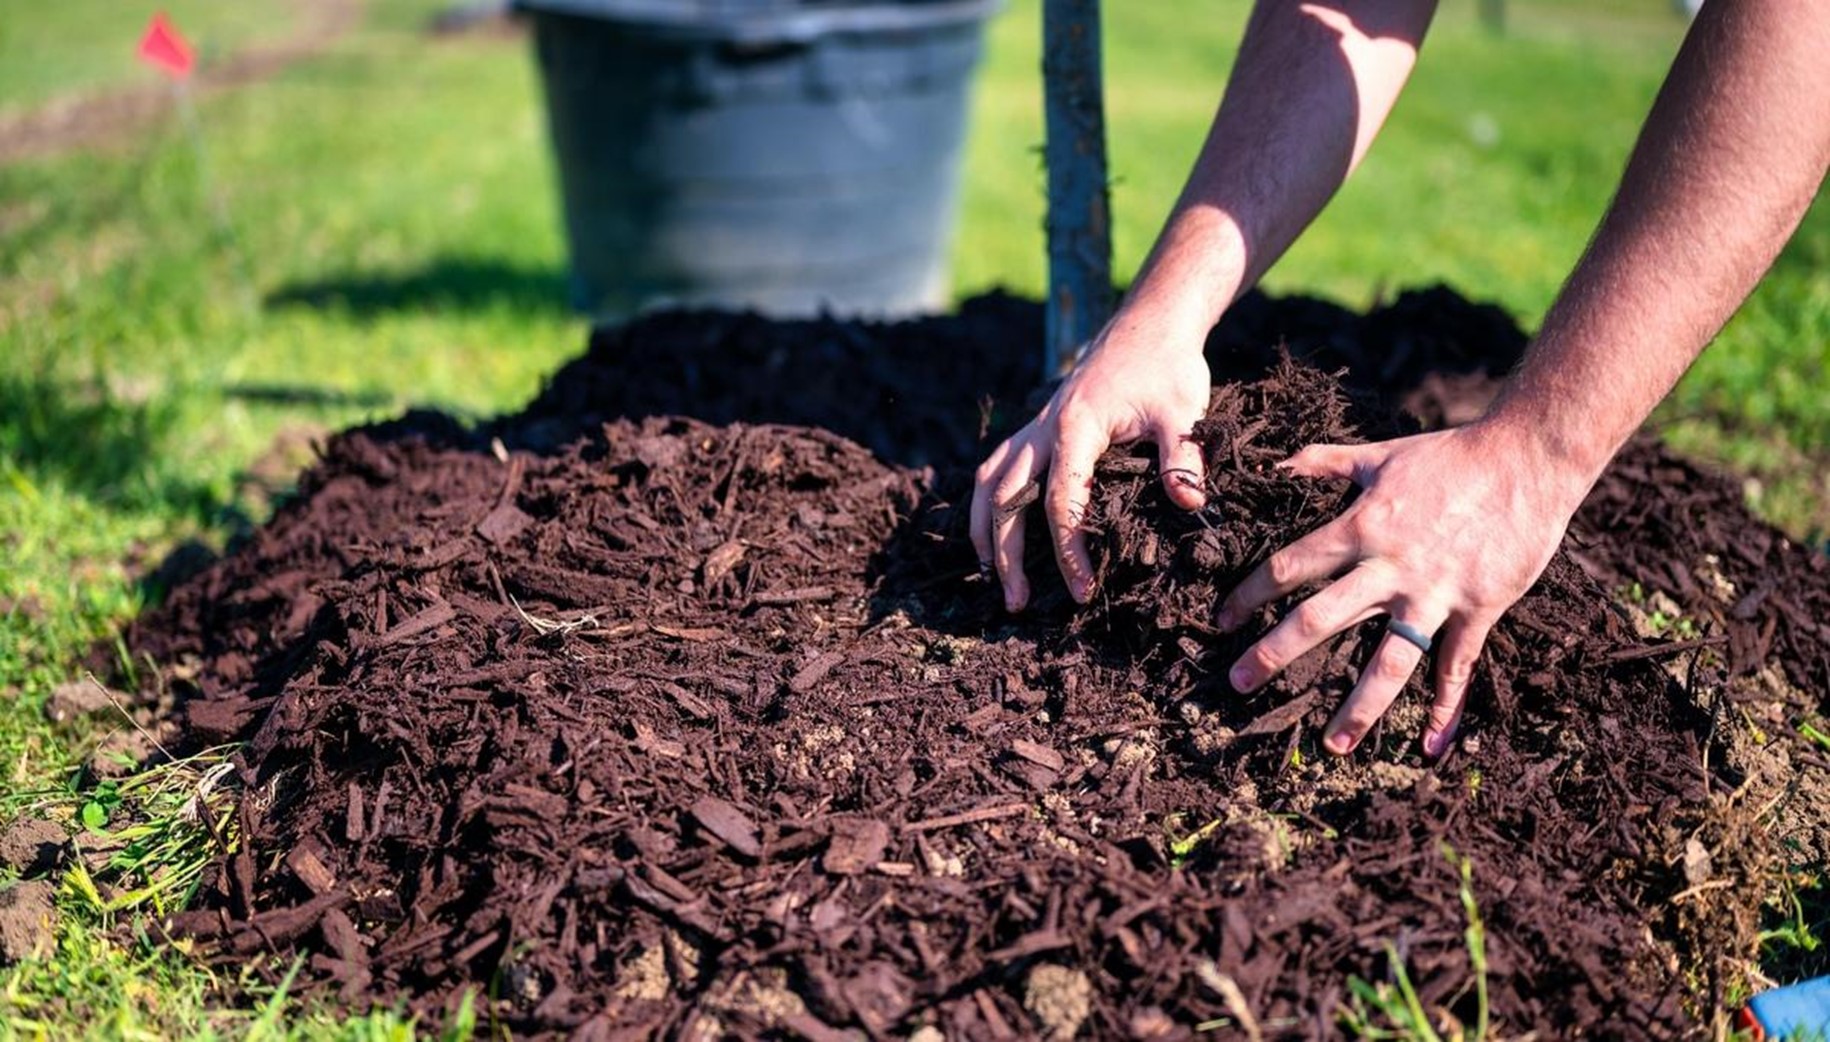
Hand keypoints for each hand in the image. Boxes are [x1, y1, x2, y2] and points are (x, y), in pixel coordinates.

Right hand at [970, 312, 1211, 610]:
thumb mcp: (1184, 411)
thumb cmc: (1168, 367)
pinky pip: (997, 466)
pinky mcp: (1038, 426)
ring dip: (984, 530)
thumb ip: (1184, 457)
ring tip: (990, 576)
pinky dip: (988, 501)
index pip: (1059, 501)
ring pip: (989, 481)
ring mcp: (1036, 426)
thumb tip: (1190, 504)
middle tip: (1017, 603)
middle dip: (1006, 554)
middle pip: (1006, 498)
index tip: (1082, 590)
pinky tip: (994, 531)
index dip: (1067, 550)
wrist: (1150, 322)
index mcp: (1075, 428)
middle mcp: (1043, 428)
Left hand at [1214, 420, 1593, 757]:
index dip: (1250, 594)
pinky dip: (1446, 708)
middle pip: (1320, 619)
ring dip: (1359, 707)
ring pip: (1389, 661)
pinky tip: (1431, 745)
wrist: (1528, 458)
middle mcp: (1390, 568)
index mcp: (1361, 527)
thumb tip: (1278, 464)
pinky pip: (1457, 666)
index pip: (1289, 567)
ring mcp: (1435, 594)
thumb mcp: (1380, 454)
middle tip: (1238, 685)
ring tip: (1334, 745)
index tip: (1223, 620)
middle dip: (1275, 654)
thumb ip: (1325, 462)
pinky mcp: (1479, 609)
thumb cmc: (1451, 455)